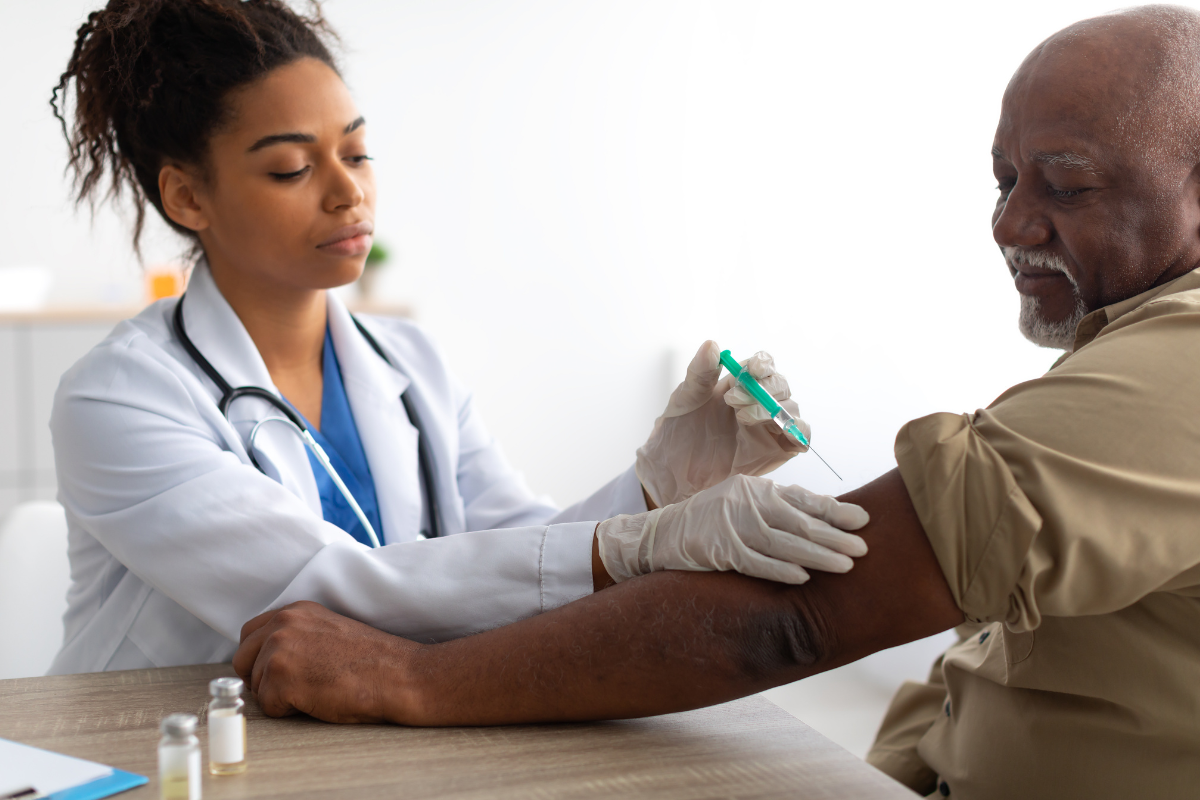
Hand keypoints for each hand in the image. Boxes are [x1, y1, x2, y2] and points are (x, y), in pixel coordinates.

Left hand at [233, 601, 423, 722]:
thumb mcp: (329, 632)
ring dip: (279, 696)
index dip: (259, 658)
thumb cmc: (372, 661)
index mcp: (296, 610)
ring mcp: (279, 649)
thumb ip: (297, 636)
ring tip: (315, 690)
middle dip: (260, 678)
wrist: (397, 675)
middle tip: (293, 688)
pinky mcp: (280, 677)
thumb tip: (268, 659)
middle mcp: (283, 624)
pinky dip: (289, 711)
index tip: (277, 671)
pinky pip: (268, 707)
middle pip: (242, 660)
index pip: (250, 633)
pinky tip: (316, 700)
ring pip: (255, 685)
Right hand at [596, 474, 868, 584]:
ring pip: (782, 541)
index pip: (803, 499)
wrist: (659, 535)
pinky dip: (780, 569)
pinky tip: (803, 577)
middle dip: (835, 535)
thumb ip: (775, 509)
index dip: (835, 510)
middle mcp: (745, 502)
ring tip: (845, 565)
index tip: (864, 520)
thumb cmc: (708, 523)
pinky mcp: (718, 548)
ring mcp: (730, 524)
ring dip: (817, 554)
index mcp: (755, 488)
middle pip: (798, 520)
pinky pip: (755, 561)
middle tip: (864, 548)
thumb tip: (821, 522)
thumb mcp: (741, 505)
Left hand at [635, 341, 806, 506]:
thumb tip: (712, 345)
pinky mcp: (777, 449)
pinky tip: (779, 432)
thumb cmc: (678, 433)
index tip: (752, 370)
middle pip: (780, 384)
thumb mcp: (685, 399)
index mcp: (739, 384)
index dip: (763, 363)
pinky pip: (800, 437)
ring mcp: (769, 426)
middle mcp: (758, 402)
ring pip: (791, 408)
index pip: (763, 365)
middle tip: (734, 400)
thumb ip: (700, 373)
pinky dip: (798, 432)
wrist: (673, 472)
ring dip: (772, 409)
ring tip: (742, 418)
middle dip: (764, 389)